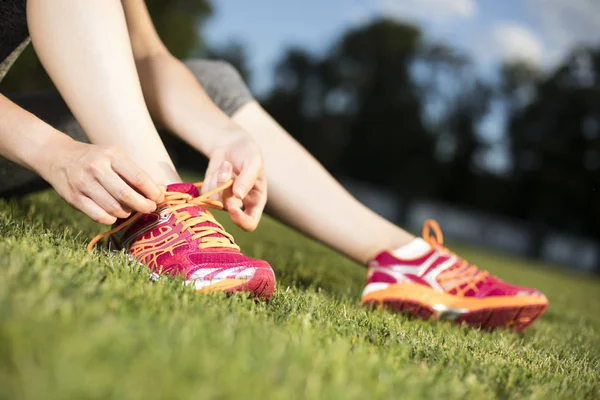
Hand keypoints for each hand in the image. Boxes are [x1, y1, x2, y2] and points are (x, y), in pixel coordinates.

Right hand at [38, 136, 163, 223]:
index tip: (159, 198)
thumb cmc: (96, 159)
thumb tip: (161, 190)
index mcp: (112, 155)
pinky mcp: (74, 197)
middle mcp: (96, 168)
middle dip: (143, 205)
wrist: (58, 156)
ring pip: (113, 208)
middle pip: (126, 195)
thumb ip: (135, 173)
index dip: (152, 191)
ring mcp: (83, 183)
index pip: (138, 177)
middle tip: (150, 208)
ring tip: (130, 209)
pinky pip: (99, 216)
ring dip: (127, 212)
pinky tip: (114, 214)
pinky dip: (111, 218)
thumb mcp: (115, 157)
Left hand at [202, 127, 266, 231]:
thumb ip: (247, 178)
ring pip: (215, 201)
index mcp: (256, 201)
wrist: (232, 144)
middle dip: (225, 190)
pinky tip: (220, 168)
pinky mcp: (211, 193)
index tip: (232, 206)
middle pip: (229, 210)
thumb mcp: (253, 162)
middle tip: (227, 168)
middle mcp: (241, 204)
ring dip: (218, 180)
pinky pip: (206, 193)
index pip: (250, 223)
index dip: (240, 220)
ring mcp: (224, 199)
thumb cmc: (248, 153)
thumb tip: (238, 196)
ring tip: (226, 164)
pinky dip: (211, 178)